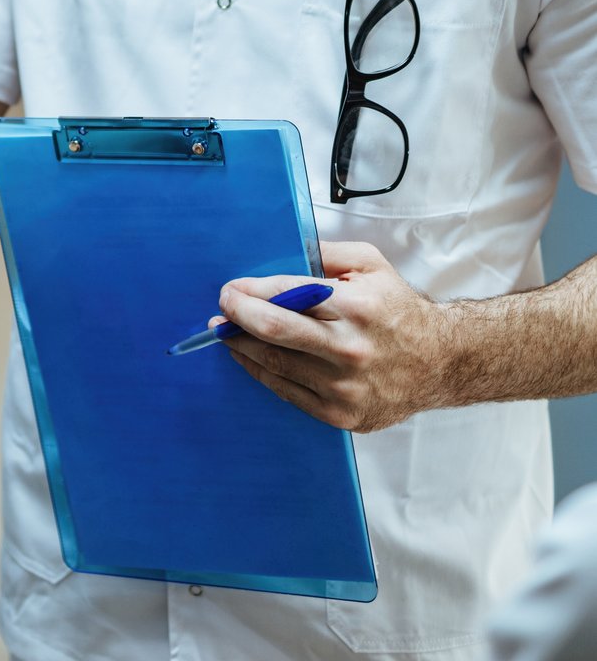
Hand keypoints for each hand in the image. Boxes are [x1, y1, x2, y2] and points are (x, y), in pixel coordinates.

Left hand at [216, 241, 445, 431]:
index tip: (230, 289)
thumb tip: (285, 247)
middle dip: (239, 316)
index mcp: (355, 307)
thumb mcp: (370, 265)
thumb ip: (326, 253)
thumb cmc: (399, 310)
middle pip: (275, 331)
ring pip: (276, 364)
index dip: (251, 291)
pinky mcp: (341, 414)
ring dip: (242, 346)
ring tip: (227, 332)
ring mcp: (344, 387)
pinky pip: (287, 391)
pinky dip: (262, 372)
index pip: (288, 295)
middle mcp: (349, 349)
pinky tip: (249, 357)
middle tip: (222, 308)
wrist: (440, 363)